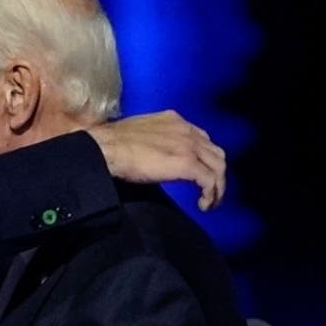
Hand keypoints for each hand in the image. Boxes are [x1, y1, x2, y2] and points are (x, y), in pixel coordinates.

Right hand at [86, 110, 226, 210]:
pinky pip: (210, 180)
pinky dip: (211, 194)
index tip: (197, 172)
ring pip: (218, 167)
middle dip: (215, 173)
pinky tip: (203, 204)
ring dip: (218, 186)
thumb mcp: (138, 135)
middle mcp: (187, 130)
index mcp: (173, 120)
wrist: (107, 148)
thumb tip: (151, 155)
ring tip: (210, 201)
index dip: (203, 157)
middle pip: (215, 153)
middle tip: (208, 190)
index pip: (200, 138)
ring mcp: (189, 146)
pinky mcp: (187, 164)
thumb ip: (153, 141)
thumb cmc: (112, 143)